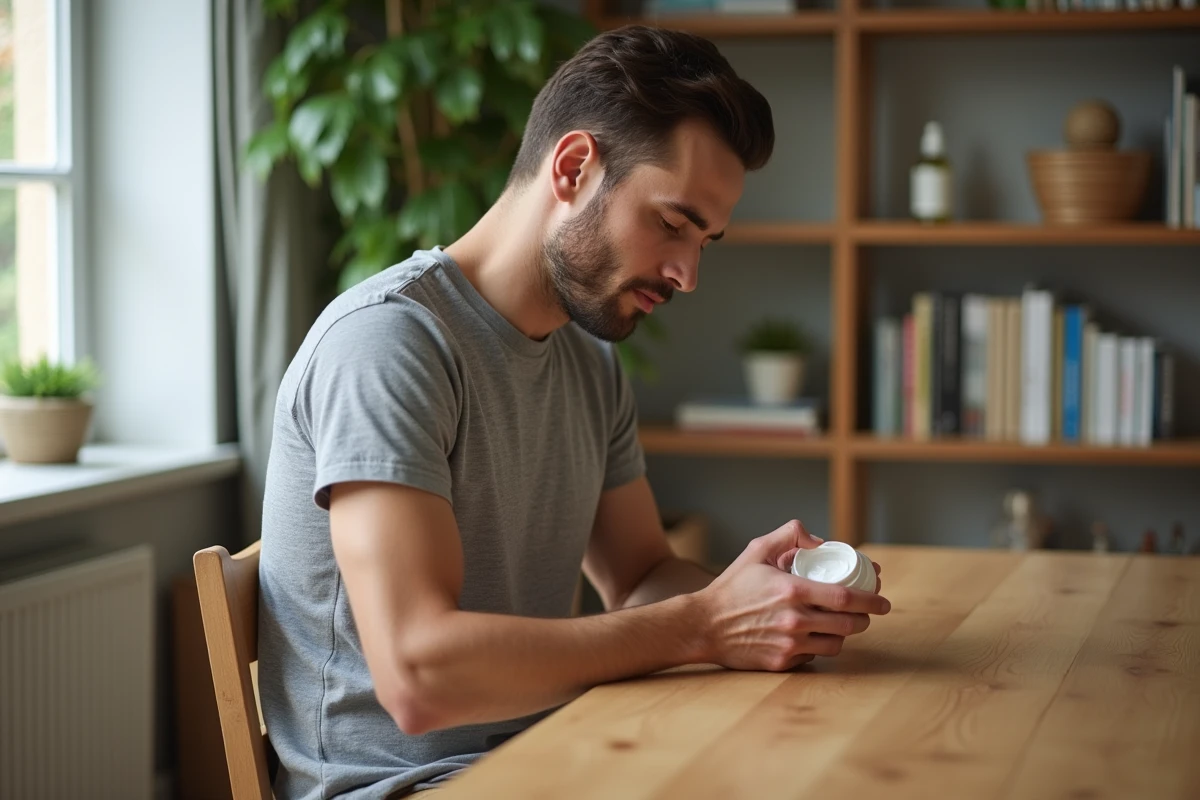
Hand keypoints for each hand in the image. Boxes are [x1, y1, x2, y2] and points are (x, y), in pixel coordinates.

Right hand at [694, 520, 890, 671]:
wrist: (703, 626)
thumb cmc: (731, 587)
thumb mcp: (756, 550)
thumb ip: (789, 535)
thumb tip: (820, 542)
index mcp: (792, 590)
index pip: (846, 597)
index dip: (872, 599)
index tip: (883, 600)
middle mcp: (795, 620)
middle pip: (849, 624)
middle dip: (865, 618)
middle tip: (866, 612)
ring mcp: (789, 644)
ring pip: (836, 644)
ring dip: (845, 634)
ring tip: (842, 625)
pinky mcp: (782, 662)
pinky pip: (814, 656)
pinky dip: (819, 646)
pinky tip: (813, 636)